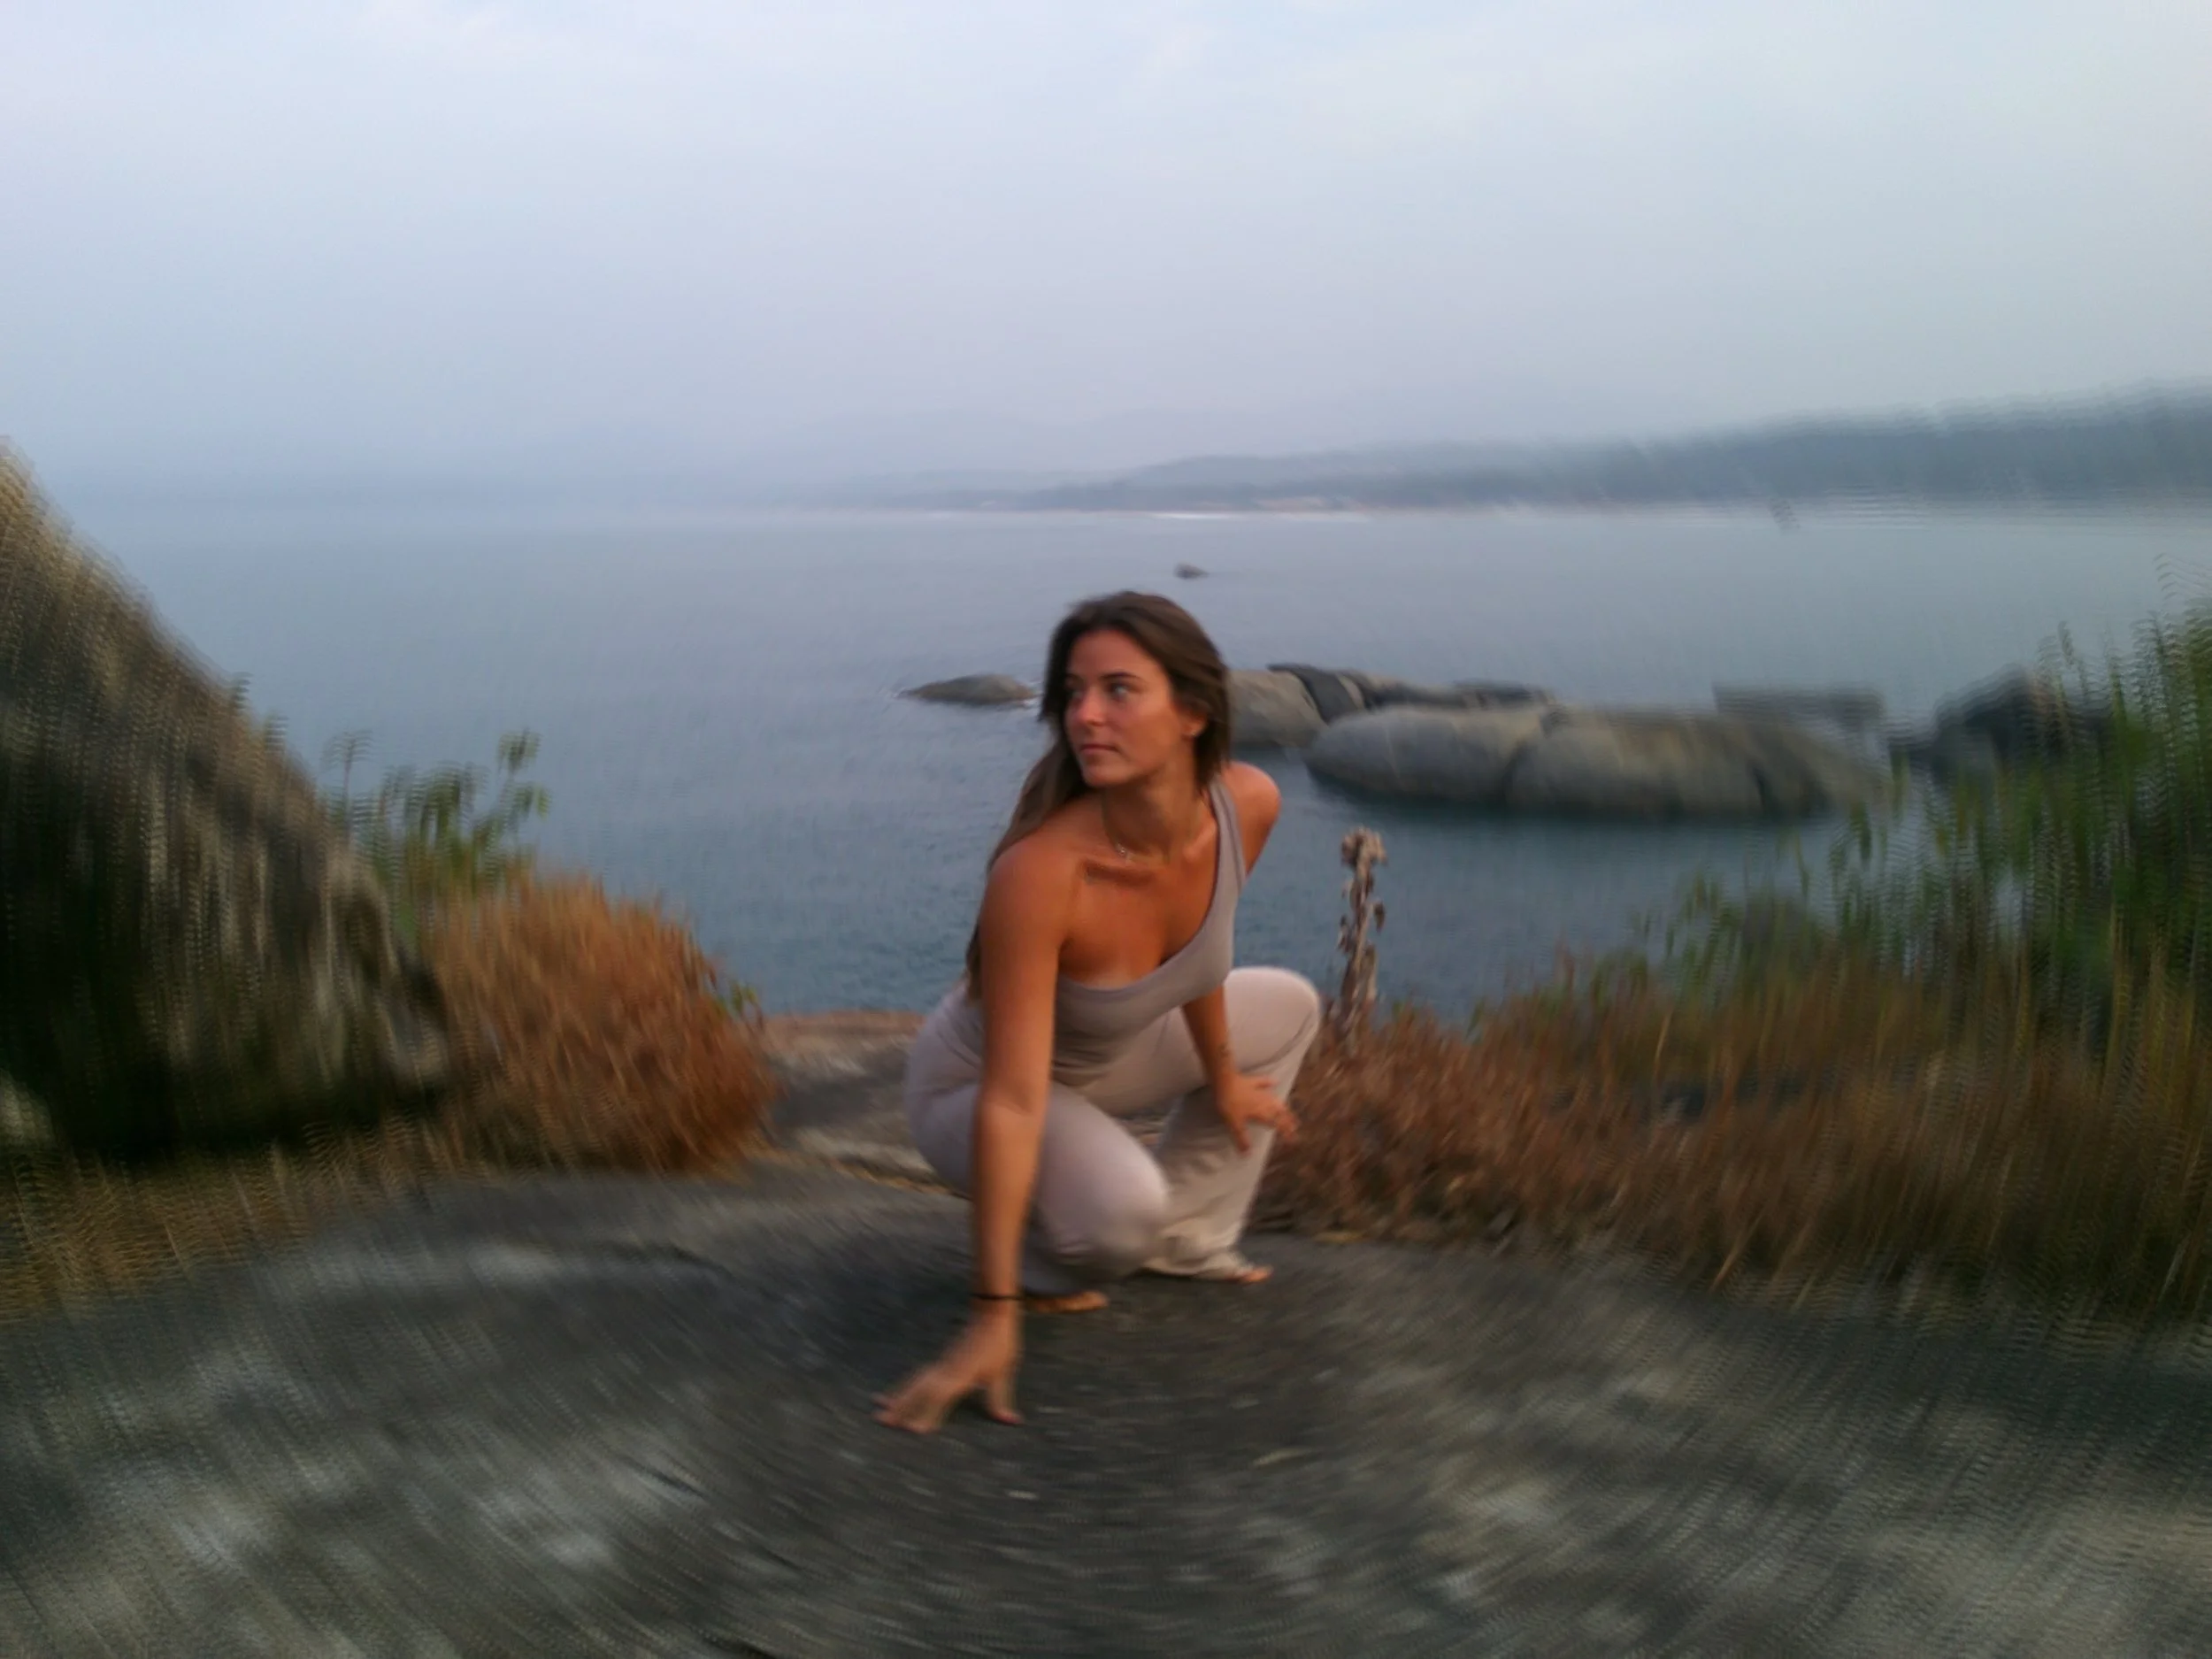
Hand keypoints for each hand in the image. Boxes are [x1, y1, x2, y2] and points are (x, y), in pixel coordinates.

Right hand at [874, 1307, 1022, 1433]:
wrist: (990, 1312)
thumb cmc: (999, 1342)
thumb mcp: (1003, 1371)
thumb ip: (1000, 1398)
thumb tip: (1011, 1421)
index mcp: (962, 1374)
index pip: (940, 1397)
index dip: (927, 1414)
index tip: (913, 1431)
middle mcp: (946, 1370)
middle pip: (918, 1391)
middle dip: (900, 1408)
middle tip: (881, 1422)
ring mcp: (939, 1365)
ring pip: (912, 1383)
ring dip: (895, 1398)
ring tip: (877, 1411)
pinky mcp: (938, 1362)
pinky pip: (915, 1377)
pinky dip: (901, 1387)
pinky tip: (889, 1395)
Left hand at [1213, 1071, 1295, 1153]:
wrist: (1225, 1082)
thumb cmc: (1230, 1104)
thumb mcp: (1234, 1125)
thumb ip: (1242, 1139)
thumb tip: (1247, 1154)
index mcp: (1262, 1114)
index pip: (1277, 1125)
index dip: (1285, 1132)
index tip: (1293, 1139)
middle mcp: (1265, 1103)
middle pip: (1280, 1112)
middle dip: (1288, 1120)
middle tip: (1295, 1126)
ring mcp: (1260, 1092)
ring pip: (1276, 1100)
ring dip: (1283, 1106)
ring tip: (1288, 1111)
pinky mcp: (1253, 1082)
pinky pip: (1264, 1083)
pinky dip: (1270, 1083)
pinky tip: (1275, 1081)